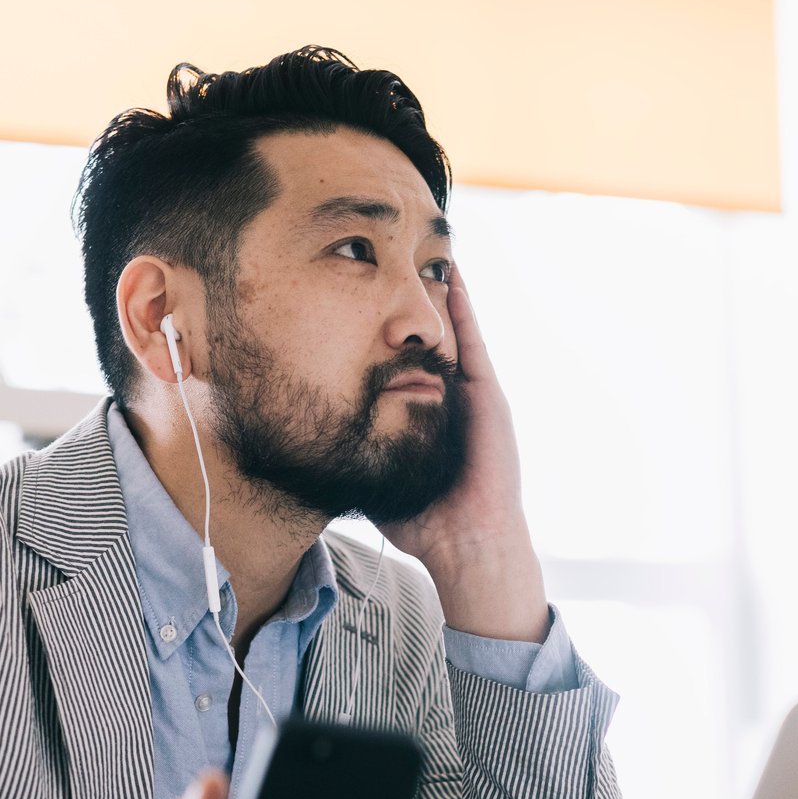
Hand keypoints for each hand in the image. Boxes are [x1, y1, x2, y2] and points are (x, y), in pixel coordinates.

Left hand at [381, 265, 549, 642]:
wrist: (466, 546)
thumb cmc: (423, 522)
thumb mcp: (375, 476)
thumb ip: (351, 457)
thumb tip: (308, 448)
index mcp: (425, 414)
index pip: (404, 361)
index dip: (388, 331)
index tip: (362, 297)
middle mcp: (451, 399)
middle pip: (430, 338)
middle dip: (415, 300)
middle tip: (393, 257)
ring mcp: (473, 396)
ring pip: (453, 332)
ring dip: (441, 293)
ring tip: (426, 252)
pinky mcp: (488, 398)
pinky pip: (474, 344)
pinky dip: (464, 310)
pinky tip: (454, 278)